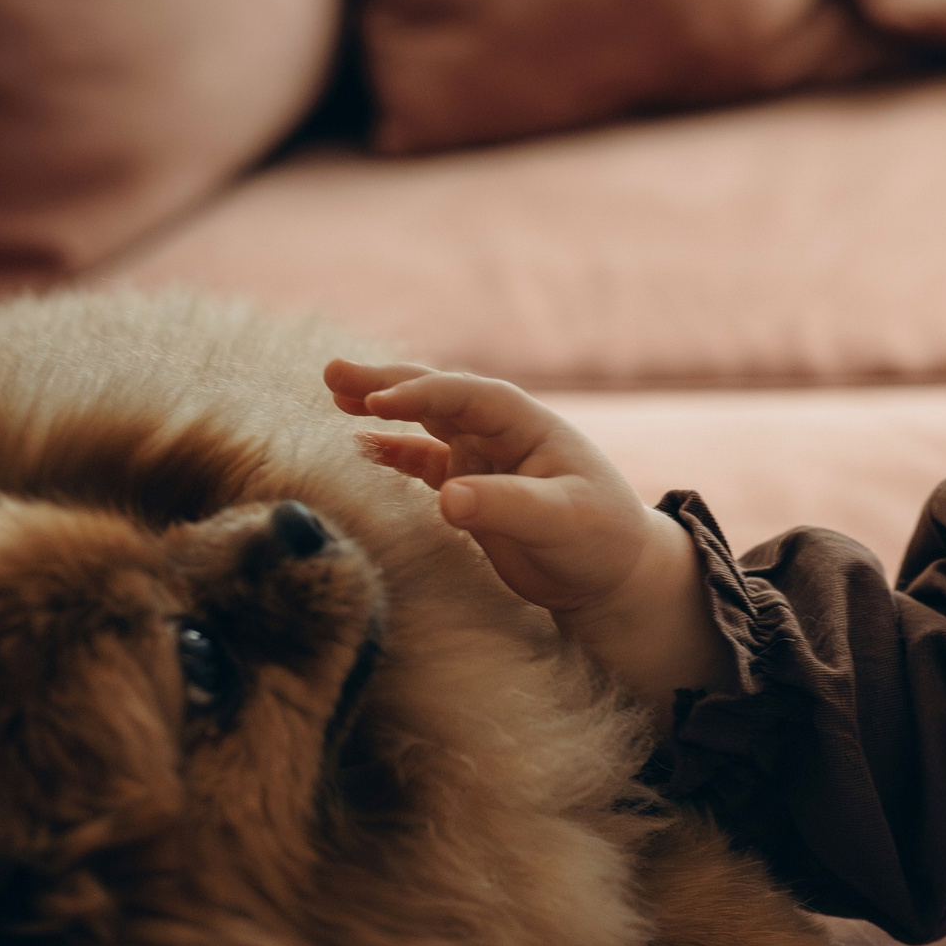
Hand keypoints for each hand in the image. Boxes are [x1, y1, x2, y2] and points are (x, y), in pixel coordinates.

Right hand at [325, 358, 731, 701]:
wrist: (612, 573)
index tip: (379, 402)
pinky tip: (361, 444)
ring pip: (424, 422)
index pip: (466, 396)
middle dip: (388, 382)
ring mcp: (482, 458)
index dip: (422, 394)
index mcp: (527, 424)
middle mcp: (500, 433)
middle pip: (437, 395)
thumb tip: (447, 498)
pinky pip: (422, 461)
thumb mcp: (560, 521)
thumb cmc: (600, 538)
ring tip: (335, 393)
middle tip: (334, 373)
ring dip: (383, 408)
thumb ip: (506, 506)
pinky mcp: (470, 490)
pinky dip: (393, 452)